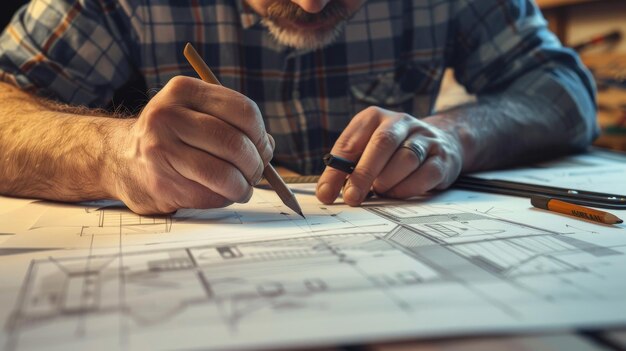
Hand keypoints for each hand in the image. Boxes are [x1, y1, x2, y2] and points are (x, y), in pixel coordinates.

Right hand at [106, 76, 273, 213]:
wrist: (118, 158)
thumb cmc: (170, 136)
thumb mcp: (194, 112)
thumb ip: (230, 122)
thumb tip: (268, 147)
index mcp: (183, 91)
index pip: (243, 111)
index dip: (260, 135)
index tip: (263, 148)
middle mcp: (168, 116)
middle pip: (235, 144)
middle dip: (255, 164)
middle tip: (255, 173)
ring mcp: (161, 150)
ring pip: (224, 174)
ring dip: (243, 186)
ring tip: (242, 187)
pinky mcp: (161, 183)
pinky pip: (210, 196)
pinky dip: (225, 198)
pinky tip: (221, 194)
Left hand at [316, 106, 462, 205]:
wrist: (442, 142)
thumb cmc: (393, 152)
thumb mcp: (367, 150)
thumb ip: (349, 168)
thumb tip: (327, 192)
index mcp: (374, 118)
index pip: (350, 142)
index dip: (336, 170)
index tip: (325, 194)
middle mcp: (400, 122)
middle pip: (382, 144)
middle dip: (363, 174)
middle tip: (352, 197)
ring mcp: (424, 138)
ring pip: (406, 158)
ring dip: (388, 181)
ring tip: (380, 191)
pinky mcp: (442, 158)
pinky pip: (426, 174)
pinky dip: (408, 188)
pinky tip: (398, 194)